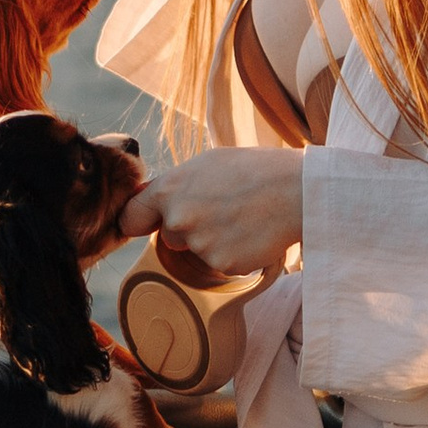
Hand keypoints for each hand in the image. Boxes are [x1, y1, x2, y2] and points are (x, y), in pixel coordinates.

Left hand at [124, 147, 304, 283]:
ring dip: (215, 241)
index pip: (131, 217)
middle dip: (189, 229)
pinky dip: (235, 254)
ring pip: (198, 251)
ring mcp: (200, 245)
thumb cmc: (255, 169)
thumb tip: (155, 201)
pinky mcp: (223, 264)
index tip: (145, 225)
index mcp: (169, 189)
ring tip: (242, 218)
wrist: (297, 191)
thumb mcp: (207, 163)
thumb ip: (176, 185)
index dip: (139, 222)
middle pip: (170, 236)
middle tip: (222, 210)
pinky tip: (252, 234)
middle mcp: (179, 219)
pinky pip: (221, 264)